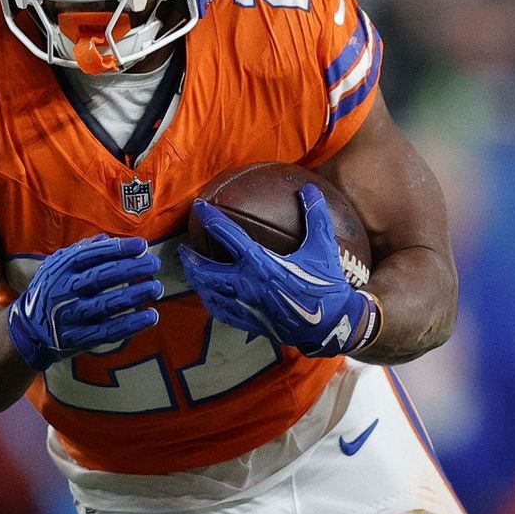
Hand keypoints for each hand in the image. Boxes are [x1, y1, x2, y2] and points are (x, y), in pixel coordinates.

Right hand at [6, 235, 161, 370]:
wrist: (28, 330)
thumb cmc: (50, 292)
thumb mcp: (56, 267)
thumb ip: (81, 252)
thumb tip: (109, 238)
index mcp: (59, 270)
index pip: (91, 255)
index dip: (117, 249)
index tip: (141, 246)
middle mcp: (63, 291)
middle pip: (102, 277)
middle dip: (132, 269)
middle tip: (154, 264)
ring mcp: (71, 316)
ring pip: (108, 304)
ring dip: (135, 294)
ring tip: (156, 287)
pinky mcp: (79, 338)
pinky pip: (109, 331)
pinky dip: (131, 324)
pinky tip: (150, 316)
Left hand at [177, 184, 380, 357]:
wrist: (331, 325)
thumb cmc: (326, 285)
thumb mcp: (323, 248)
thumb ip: (315, 217)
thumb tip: (309, 188)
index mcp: (260, 263)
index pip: (228, 235)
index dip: (211, 218)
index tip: (199, 206)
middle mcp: (246, 284)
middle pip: (206, 270)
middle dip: (190, 259)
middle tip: (182, 249)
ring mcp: (244, 305)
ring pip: (208, 292)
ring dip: (196, 280)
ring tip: (190, 270)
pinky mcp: (247, 321)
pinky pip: (220, 310)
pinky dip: (210, 300)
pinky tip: (208, 296)